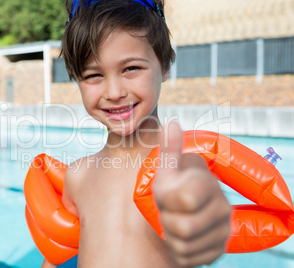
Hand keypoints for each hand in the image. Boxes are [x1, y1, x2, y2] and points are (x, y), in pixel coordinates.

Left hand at [154, 122, 230, 267]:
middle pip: (183, 228)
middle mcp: (222, 208)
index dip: (167, 199)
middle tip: (169, 211)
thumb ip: (169, 149)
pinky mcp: (217, 251)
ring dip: (170, 236)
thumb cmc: (173, 186)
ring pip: (183, 246)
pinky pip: (187, 259)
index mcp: (208, 184)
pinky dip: (177, 251)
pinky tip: (181, 237)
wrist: (184, 211)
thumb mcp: (167, 170)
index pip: (184, 200)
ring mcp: (222, 232)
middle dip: (167, 220)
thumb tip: (172, 123)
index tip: (168, 193)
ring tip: (175, 221)